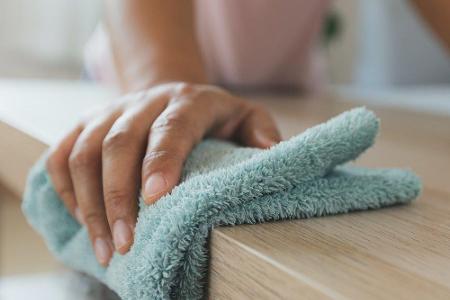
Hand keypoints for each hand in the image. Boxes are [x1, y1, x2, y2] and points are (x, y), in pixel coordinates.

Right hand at [46, 82, 280, 265]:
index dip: (161, 161)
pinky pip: (62, 155)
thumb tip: (269, 153)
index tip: (155, 200)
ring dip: (88, 204)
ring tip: (104, 248)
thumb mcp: (245, 116)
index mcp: (187, 100)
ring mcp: (109, 112)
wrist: (171, 94)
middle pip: (118, 144)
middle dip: (118, 198)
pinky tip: (83, 221)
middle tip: (125, 244)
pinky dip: (66, 191)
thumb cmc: (212, 116)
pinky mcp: (85, 124)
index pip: (171, 128)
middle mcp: (143, 102)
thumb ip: (260, 131)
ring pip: (84, 153)